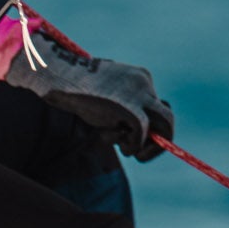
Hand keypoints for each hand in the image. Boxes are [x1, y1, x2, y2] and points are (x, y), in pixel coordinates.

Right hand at [6, 29, 174, 158]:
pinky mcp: (130, 109)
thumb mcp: (105, 96)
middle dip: (158, 140)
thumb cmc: (75, 88)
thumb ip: (120, 109)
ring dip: (151, 146)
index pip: (156, 106)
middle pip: (167, 117)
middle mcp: (144, 83)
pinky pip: (142, 134)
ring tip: (132, 151)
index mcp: (139, 78)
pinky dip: (133, 146)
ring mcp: (139, 95)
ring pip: (165, 125)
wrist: (61, 75)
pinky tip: (121, 147)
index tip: (134, 138)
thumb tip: (129, 132)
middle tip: (140, 152)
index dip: (150, 128)